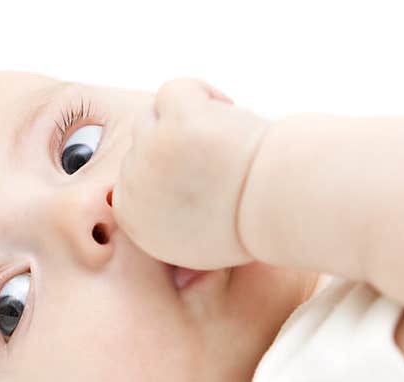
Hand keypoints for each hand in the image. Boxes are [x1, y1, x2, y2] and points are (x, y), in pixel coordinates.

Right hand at [112, 78, 269, 269]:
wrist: (274, 204)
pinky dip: (201, 94)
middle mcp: (133, 185)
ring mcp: (151, 149)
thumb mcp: (201, 255)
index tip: (192, 174)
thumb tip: (179, 268)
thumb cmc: (249, 230)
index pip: (129, 183)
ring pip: (152, 118)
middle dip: (171, 146)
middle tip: (213, 154)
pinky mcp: (174, 119)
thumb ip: (176, 243)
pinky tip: (227, 110)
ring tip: (222, 132)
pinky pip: (175, 91)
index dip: (159, 172)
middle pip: (139, 148)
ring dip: (184, 119)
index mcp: (134, 220)